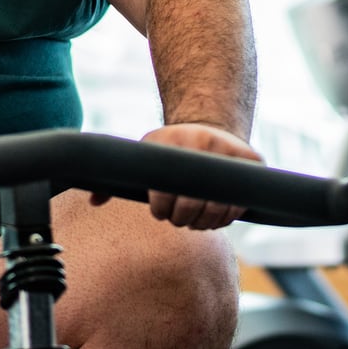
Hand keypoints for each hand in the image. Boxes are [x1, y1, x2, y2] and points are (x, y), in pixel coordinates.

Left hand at [93, 123, 262, 229]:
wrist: (213, 125)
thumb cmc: (171, 148)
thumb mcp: (146, 154)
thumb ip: (116, 179)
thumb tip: (93, 201)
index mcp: (173, 141)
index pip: (163, 196)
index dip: (160, 209)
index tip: (160, 206)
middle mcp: (204, 143)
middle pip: (189, 210)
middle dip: (180, 218)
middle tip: (178, 214)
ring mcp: (231, 152)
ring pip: (214, 214)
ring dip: (201, 222)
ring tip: (194, 214)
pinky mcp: (254, 163)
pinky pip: (236, 209)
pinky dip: (223, 218)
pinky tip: (213, 211)